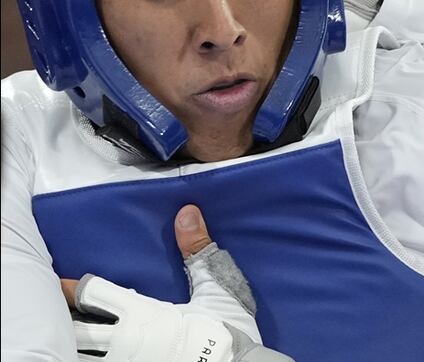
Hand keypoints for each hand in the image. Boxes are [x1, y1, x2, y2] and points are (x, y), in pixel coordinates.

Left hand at [60, 205, 275, 361]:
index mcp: (143, 313)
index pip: (93, 295)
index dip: (73, 289)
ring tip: (70, 334)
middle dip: (65, 317)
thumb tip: (186, 212)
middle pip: (77, 328)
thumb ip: (197, 249)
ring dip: (75, 343)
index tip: (62, 285)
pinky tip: (91, 354)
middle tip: (58, 309)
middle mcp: (126, 340)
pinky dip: (90, 359)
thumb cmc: (228, 328)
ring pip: (83, 354)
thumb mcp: (217, 286)